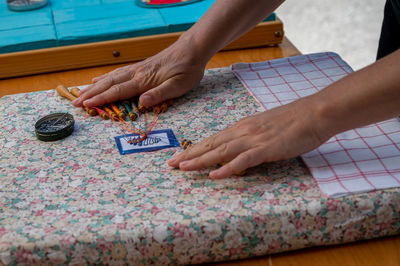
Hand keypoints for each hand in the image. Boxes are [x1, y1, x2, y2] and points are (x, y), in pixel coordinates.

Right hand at [72, 40, 205, 107]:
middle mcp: (137, 73)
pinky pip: (118, 73)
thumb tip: (141, 102)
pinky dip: (106, 77)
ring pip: (111, 78)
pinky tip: (99, 80)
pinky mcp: (141, 66)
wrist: (192, 50)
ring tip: (81, 93)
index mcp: (144, 80)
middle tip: (75, 102)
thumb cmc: (187, 69)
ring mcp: (138, 69)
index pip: (118, 91)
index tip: (86, 105)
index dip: (101, 99)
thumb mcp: (178, 86)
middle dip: (91, 94)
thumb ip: (159, 94)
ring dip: (95, 86)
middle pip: (109, 84)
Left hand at [168, 97, 330, 178]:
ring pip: (221, 151)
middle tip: (171, 164)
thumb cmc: (293, 120)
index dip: (195, 148)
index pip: (213, 138)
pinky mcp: (266, 148)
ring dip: (200, 160)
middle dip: (189, 154)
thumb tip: (240, 148)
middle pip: (211, 144)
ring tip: (183, 167)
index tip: (180, 155)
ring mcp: (253, 139)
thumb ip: (252, 137)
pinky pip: (242, 160)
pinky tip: (214, 175)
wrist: (313, 113)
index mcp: (243, 126)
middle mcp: (243, 131)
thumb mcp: (266, 127)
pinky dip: (227, 168)